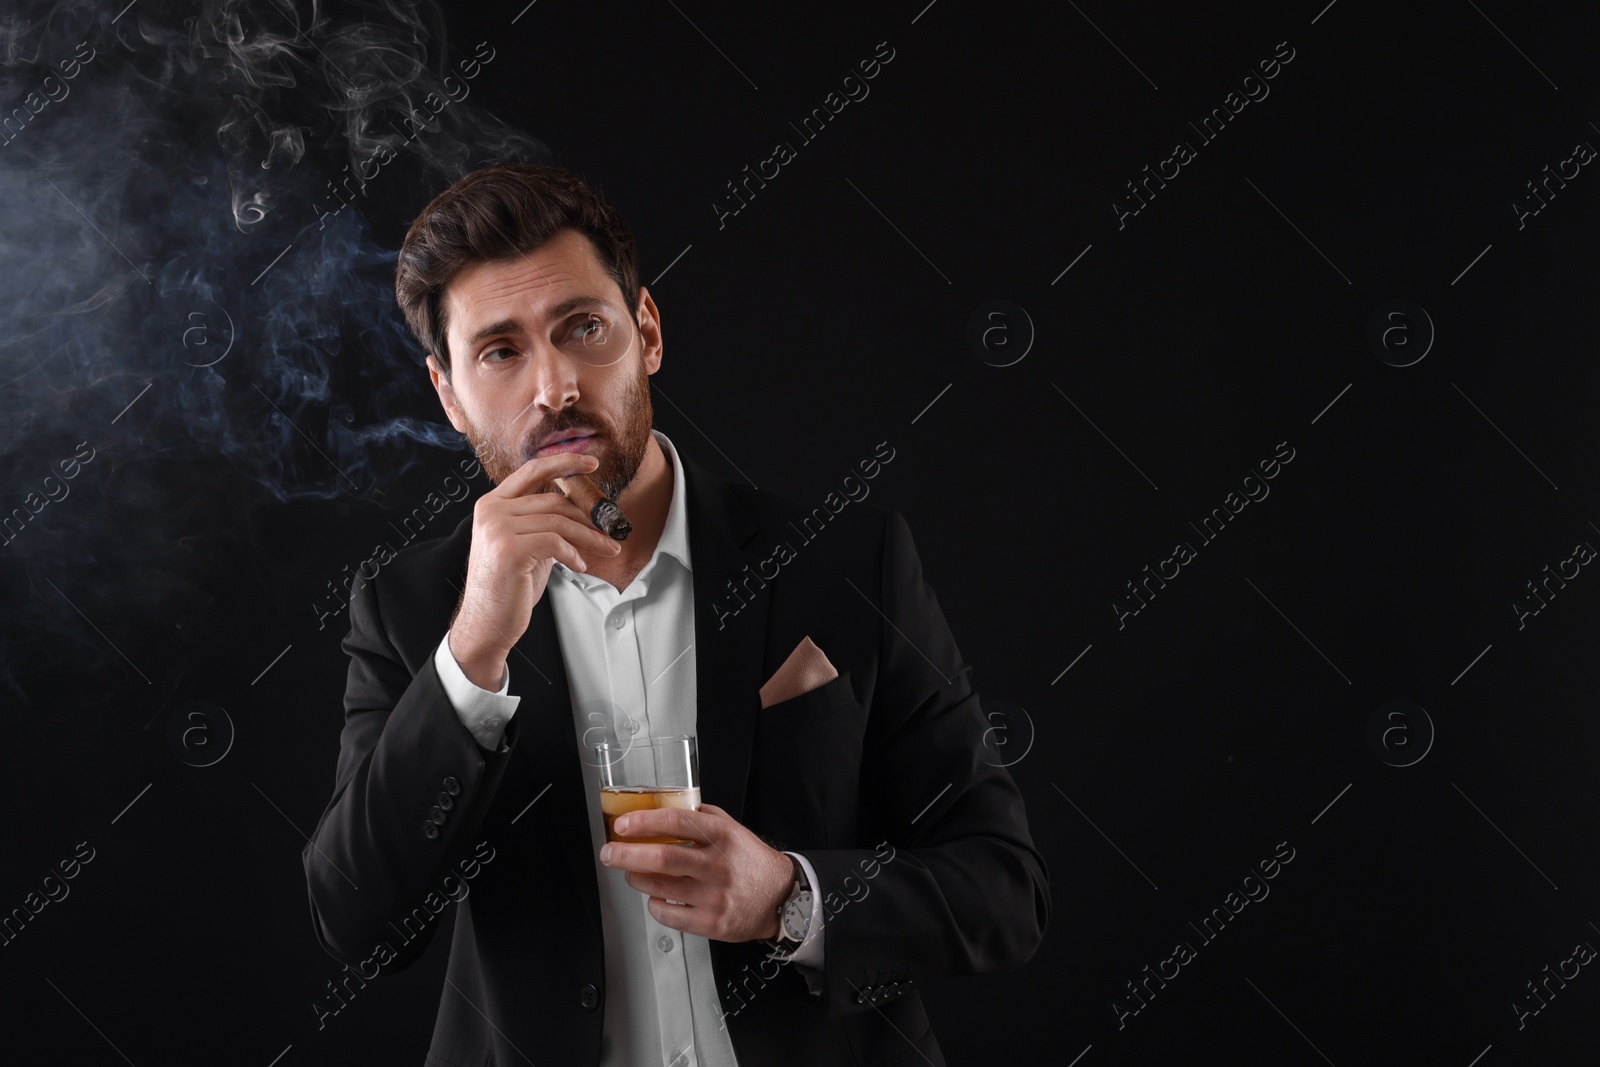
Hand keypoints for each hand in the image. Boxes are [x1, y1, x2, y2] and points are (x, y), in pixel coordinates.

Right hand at [450, 451, 623, 687]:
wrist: (487, 623)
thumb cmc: (509, 586)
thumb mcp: (526, 545)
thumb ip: (542, 523)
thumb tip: (580, 510)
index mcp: (492, 504)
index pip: (531, 470)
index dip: (564, 462)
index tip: (591, 462)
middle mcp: (491, 511)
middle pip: (553, 501)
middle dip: (588, 517)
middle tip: (611, 531)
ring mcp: (497, 529)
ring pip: (559, 522)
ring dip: (590, 537)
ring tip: (607, 549)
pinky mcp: (508, 549)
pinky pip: (555, 542)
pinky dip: (573, 553)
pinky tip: (579, 566)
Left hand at [599, 803, 792, 942]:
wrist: (781, 898)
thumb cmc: (751, 861)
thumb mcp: (733, 830)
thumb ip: (702, 818)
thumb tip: (664, 810)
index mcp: (722, 836)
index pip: (676, 822)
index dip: (644, 822)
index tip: (623, 825)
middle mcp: (717, 865)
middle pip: (661, 857)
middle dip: (626, 854)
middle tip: (609, 852)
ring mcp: (714, 896)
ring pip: (659, 887)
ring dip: (636, 878)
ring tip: (631, 873)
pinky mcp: (711, 923)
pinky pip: (668, 914)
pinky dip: (653, 904)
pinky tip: (656, 897)